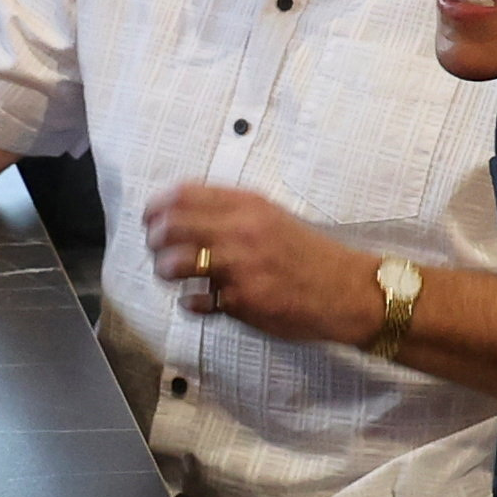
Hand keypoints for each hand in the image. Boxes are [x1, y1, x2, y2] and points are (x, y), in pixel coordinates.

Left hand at [134, 183, 379, 344]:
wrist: (347, 290)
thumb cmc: (307, 254)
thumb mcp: (271, 217)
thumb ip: (230, 210)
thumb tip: (181, 210)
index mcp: (246, 205)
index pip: (181, 194)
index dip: (155, 207)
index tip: (150, 218)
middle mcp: (240, 230)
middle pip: (169, 226)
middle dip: (153, 239)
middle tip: (157, 249)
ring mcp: (240, 266)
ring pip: (174, 263)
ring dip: (164, 270)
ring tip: (172, 276)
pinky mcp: (243, 300)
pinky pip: (196, 300)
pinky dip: (190, 302)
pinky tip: (197, 301)